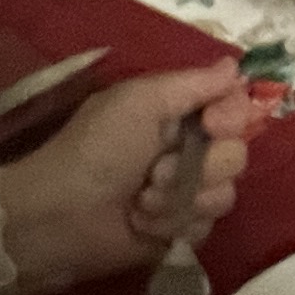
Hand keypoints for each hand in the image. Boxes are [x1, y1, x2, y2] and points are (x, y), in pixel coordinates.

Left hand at [0, 60, 263, 294]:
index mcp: (178, 112)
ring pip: (224, 194)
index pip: (235, 106)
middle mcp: (188, 149)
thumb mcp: (139, 101)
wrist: (59, 216)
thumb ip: (193, 83)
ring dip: (180, 199)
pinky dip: (173, 226)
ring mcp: (185, 192)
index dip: (232, 117)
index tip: (211, 125)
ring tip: (141, 201)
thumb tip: (235, 64)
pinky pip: (205, 227)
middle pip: (235, 154)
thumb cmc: (95, 150)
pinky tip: (142, 224)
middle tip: (156, 171)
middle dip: (201, 166)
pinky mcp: (179, 230)